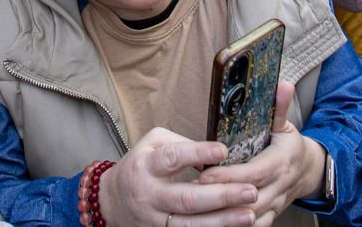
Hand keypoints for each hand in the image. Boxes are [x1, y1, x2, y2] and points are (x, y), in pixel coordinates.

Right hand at [99, 127, 257, 226]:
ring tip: (249, 215)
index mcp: (146, 165)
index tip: (223, 151)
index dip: (197, 154)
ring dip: (222, 221)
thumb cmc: (140, 165)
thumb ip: (182, 144)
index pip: (172, 158)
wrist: (111, 201)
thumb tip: (217, 153)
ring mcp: (154, 219)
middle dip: (221, 196)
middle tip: (250, 191)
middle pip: (186, 198)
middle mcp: (149, 195)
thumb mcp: (153, 143)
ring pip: (190, 224)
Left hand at [198, 83, 326, 224]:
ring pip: (250, 217)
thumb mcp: (286, 126)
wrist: (308, 172)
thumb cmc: (290, 146)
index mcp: (280, 163)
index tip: (205, 172)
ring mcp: (275, 205)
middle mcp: (279, 187)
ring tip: (197, 210)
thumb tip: (283, 84)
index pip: (253, 172)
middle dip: (221, 197)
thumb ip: (279, 108)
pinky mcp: (269, 216)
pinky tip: (213, 223)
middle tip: (193, 191)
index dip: (229, 174)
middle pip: (249, 198)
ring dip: (225, 216)